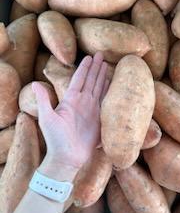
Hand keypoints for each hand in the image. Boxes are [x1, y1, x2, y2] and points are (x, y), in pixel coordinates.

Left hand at [33, 52, 108, 172]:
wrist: (67, 157)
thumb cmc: (55, 139)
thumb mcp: (46, 118)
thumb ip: (44, 100)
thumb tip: (34, 84)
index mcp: (71, 100)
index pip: (79, 79)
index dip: (84, 68)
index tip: (89, 57)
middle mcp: (82, 102)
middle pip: (90, 80)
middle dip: (96, 68)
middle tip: (101, 55)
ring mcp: (92, 110)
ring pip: (99, 88)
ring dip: (102, 76)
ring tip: (107, 65)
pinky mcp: (100, 119)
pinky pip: (106, 101)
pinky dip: (109, 91)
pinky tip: (112, 83)